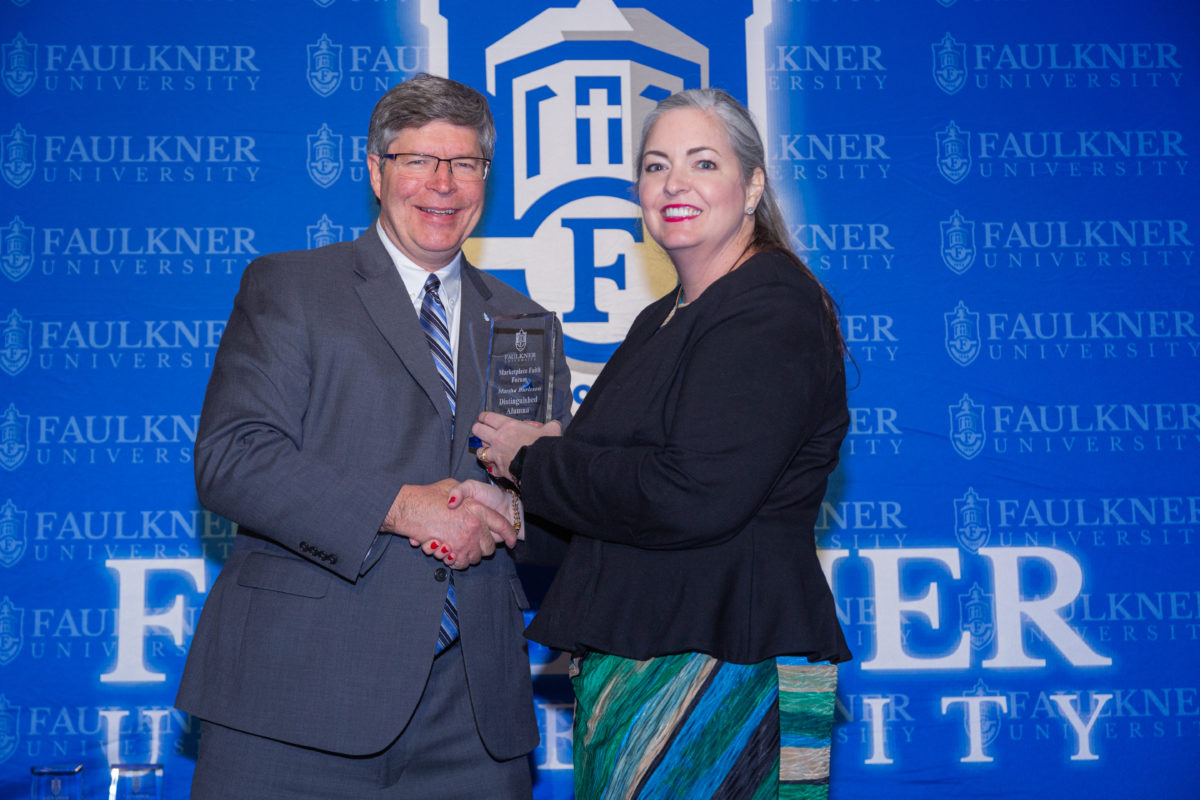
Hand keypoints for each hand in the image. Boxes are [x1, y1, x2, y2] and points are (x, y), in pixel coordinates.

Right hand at [382, 479, 511, 568]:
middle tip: (475, 544)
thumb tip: (467, 502)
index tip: (512, 540)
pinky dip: (458, 562)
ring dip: (470, 556)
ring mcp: (465, 541)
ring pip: (476, 557)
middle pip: (490, 547)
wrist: (410, 508)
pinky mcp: (453, 552)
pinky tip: (451, 555)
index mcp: (478, 509)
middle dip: (485, 548)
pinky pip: (462, 563)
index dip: (509, 534)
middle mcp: (475, 526)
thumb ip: (463, 492)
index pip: (502, 524)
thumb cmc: (429, 495)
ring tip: (460, 549)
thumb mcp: (451, 485)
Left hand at [472, 412, 561, 481]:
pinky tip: (496, 466)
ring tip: (486, 450)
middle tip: (480, 430)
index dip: (483, 417)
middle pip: (478, 430)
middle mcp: (499, 439)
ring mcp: (497, 455)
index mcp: (509, 426)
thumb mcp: (551, 430)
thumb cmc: (545, 447)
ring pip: (479, 450)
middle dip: (478, 429)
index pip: (488, 417)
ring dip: (483, 450)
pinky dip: (492, 467)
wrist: (542, 467)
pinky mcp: (499, 469)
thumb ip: (550, 426)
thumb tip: (554, 425)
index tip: (482, 417)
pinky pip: (490, 468)